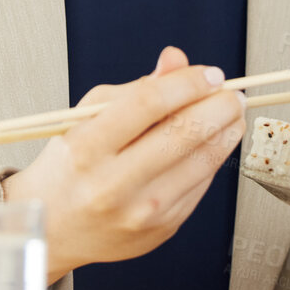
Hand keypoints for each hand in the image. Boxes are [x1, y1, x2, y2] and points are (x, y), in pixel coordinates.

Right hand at [2, 46, 246, 284]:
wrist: (56, 229)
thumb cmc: (71, 166)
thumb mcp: (88, 117)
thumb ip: (136, 89)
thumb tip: (177, 60)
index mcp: (86, 148)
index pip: (148, 103)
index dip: (188, 82)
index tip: (211, 73)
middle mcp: (112, 185)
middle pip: (183, 133)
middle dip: (220, 106)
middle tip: (233, 93)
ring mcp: (140, 213)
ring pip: (202, 162)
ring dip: (228, 131)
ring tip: (233, 114)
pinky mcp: (161, 229)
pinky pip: (200, 186)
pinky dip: (213, 159)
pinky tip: (213, 143)